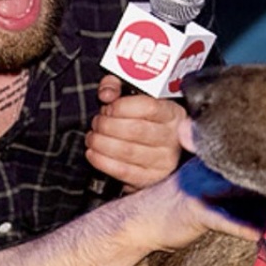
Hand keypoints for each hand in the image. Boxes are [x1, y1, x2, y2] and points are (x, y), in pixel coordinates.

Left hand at [85, 75, 185, 189]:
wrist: (157, 151)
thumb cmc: (145, 121)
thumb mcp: (135, 97)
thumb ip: (118, 86)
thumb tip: (106, 93)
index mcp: (172, 114)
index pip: (149, 107)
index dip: (121, 107)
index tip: (108, 107)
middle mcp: (172, 138)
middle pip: (135, 130)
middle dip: (106, 125)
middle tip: (97, 123)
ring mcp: (163, 161)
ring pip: (126, 151)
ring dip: (101, 143)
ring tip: (93, 138)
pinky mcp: (151, 179)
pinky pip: (123, 171)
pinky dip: (102, 161)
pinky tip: (93, 153)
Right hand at [137, 158, 263, 252]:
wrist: (139, 220)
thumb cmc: (175, 206)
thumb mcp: (204, 185)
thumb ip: (231, 183)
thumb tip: (265, 190)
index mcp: (211, 160)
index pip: (245, 154)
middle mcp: (208, 169)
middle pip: (247, 169)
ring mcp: (201, 189)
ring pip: (240, 191)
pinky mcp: (195, 211)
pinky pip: (224, 220)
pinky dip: (243, 227)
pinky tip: (262, 233)